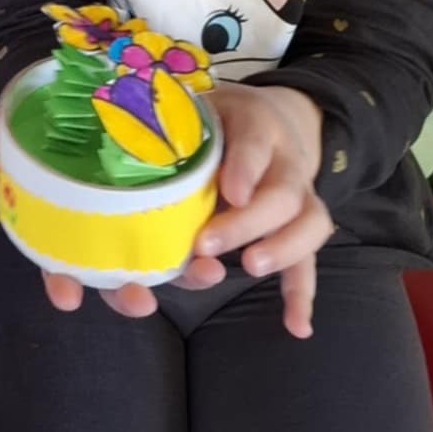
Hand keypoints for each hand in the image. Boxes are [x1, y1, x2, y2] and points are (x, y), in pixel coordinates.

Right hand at [0, 108, 226, 321]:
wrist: (126, 117)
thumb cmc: (75, 139)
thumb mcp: (45, 131)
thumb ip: (17, 132)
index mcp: (72, 226)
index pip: (58, 262)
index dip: (59, 281)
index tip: (66, 299)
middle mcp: (108, 239)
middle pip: (114, 279)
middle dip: (127, 295)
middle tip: (142, 301)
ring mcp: (145, 234)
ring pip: (162, 268)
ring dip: (184, 278)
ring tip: (205, 275)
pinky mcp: (179, 221)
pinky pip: (191, 246)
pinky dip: (204, 256)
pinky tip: (220, 256)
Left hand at [193, 83, 332, 338]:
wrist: (271, 120)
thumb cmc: (219, 118)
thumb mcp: (201, 104)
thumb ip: (174, 120)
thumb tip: (123, 130)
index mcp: (256, 123)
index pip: (254, 143)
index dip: (245, 167)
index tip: (230, 192)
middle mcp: (287, 161)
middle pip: (282, 194)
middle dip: (247, 222)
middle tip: (207, 244)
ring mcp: (301, 197)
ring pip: (307, 225)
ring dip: (281, 250)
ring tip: (248, 267)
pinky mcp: (301, 228)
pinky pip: (309, 262)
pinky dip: (302, 294)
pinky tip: (296, 326)